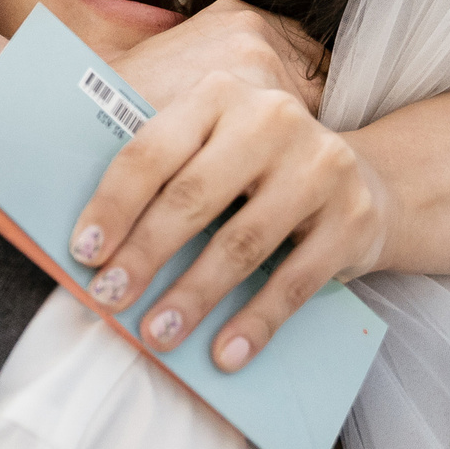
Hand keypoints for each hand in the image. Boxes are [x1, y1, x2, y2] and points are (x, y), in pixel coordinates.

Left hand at [72, 15, 390, 374]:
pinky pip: (295, 280)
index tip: (84, 253)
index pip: (153, 150)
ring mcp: (319, 165)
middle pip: (193, 195)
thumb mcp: (213, 151)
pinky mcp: (353, 217)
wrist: (365, 182)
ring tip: (157, 335)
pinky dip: (256, 322)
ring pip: (242, 242)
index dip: (114, 205)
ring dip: (193, 296)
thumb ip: (163, 176)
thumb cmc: (258, 174)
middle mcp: (271, 119)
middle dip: (144, 254)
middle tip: (109, 299)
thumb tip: (92, 245)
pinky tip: (226, 353)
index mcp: (219, 95)